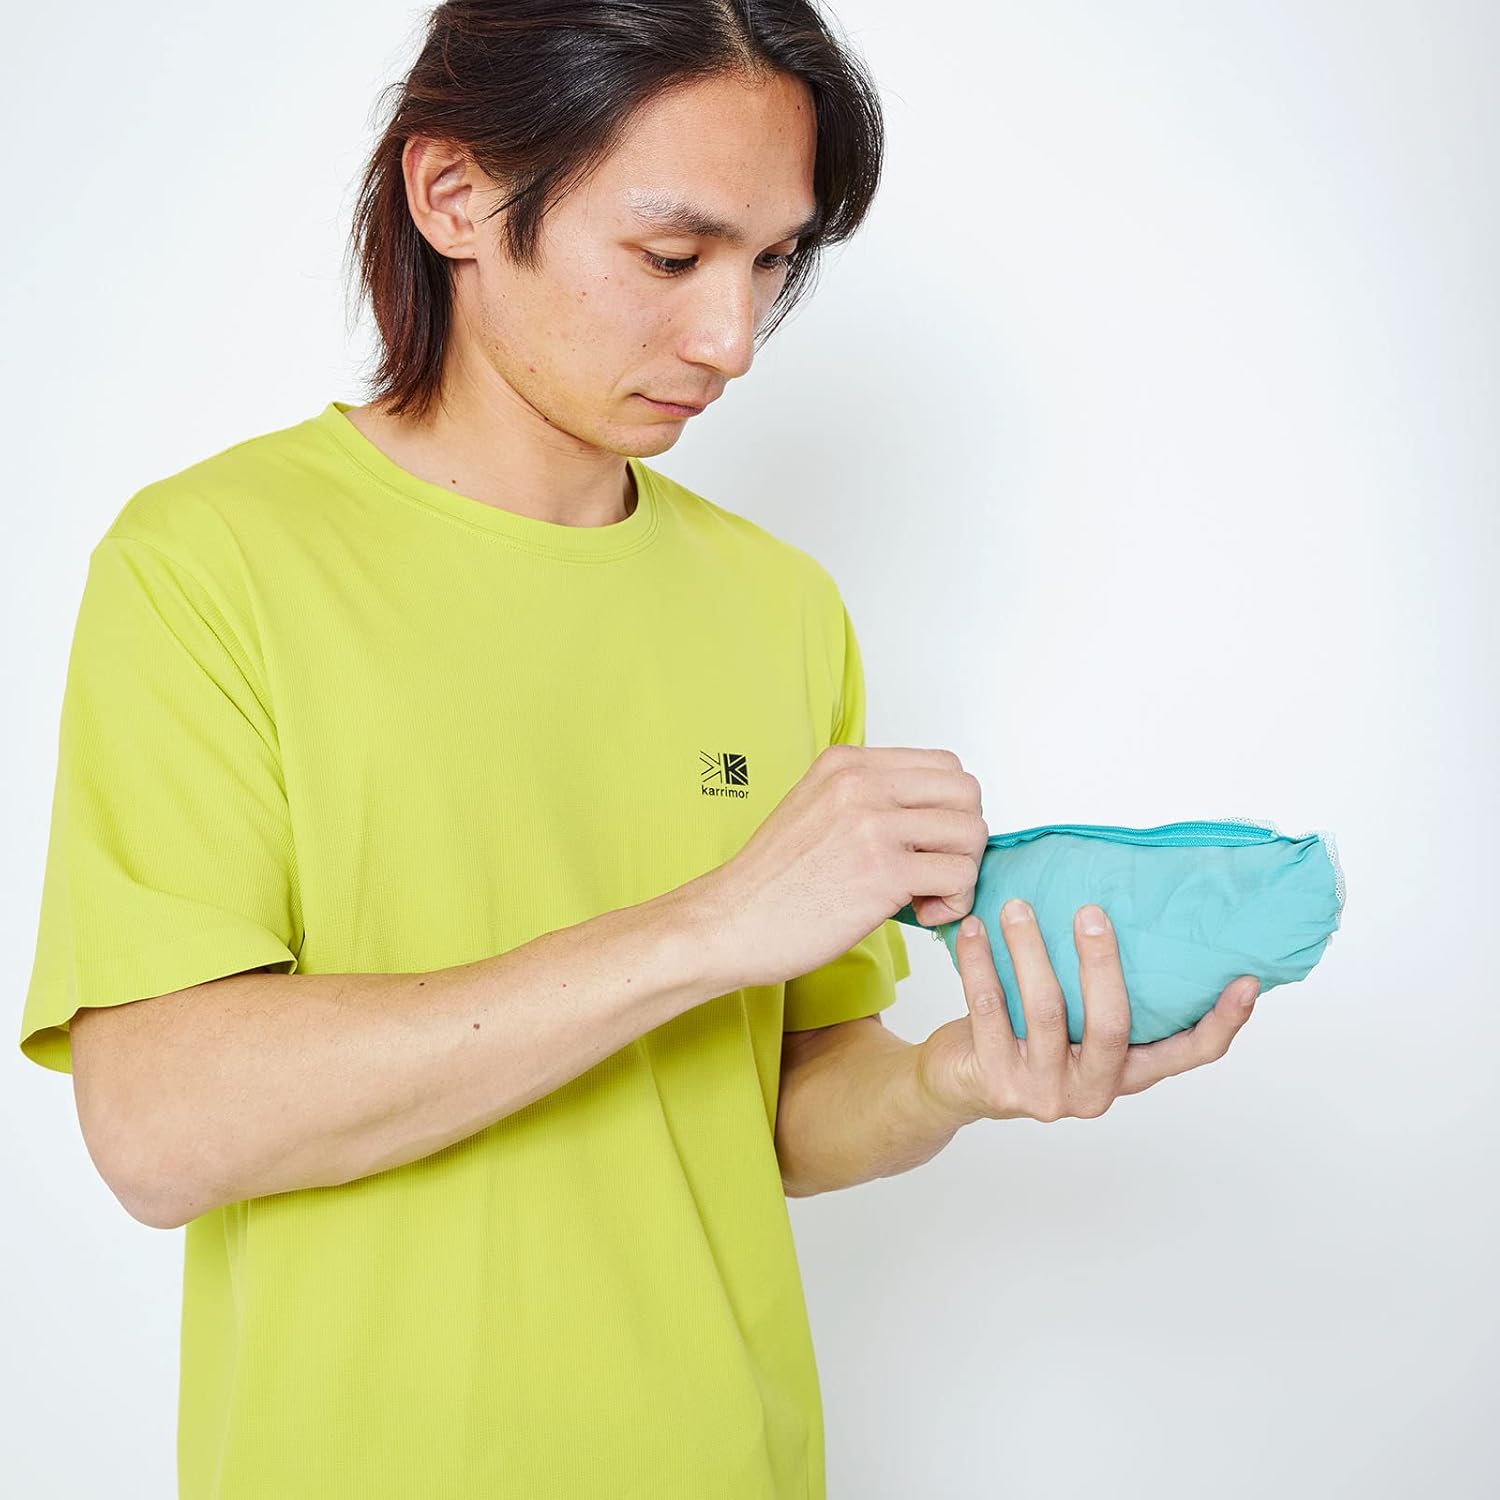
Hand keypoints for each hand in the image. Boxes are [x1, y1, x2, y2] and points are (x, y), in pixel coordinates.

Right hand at [696, 744, 987, 991]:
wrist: (728, 922)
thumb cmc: (770, 881)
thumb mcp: (815, 807)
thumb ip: (868, 798)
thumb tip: (933, 816)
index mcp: (847, 762)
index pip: (944, 765)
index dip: (950, 809)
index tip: (928, 844)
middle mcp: (862, 782)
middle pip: (967, 792)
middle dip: (964, 838)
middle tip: (937, 871)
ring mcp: (873, 824)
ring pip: (972, 833)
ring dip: (963, 872)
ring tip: (928, 897)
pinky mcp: (883, 872)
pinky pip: (959, 877)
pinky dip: (954, 902)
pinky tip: (922, 915)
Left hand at [915, 899, 1260, 1123]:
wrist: (960, 1085)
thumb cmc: (1027, 1040)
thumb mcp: (1077, 1025)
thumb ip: (1102, 990)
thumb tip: (1128, 906)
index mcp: (1126, 1071)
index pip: (1188, 1055)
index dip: (1221, 1023)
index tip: (1246, 981)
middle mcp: (1093, 1089)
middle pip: (1111, 1024)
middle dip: (1102, 963)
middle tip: (1091, 912)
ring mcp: (1045, 1091)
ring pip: (1045, 1011)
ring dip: (1029, 950)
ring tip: (1016, 907)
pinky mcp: (997, 1082)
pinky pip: (989, 1010)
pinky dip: (980, 964)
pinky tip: (975, 929)